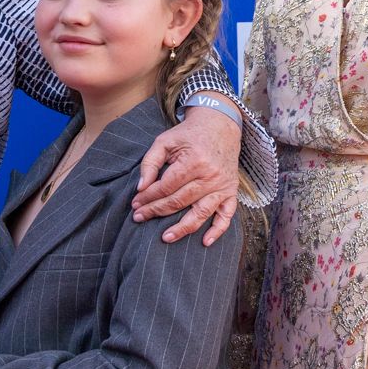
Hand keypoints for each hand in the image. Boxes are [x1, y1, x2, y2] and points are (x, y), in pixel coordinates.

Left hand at [131, 105, 241, 244]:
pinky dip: (218, 230)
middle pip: (179, 201)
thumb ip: (150, 163)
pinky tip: (205, 242)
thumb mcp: (165, 141)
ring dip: (182, 228)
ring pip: (200, 213)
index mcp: (194, 161)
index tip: (135, 203)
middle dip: (156, 211)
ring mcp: (222, 186)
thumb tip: (140, 187)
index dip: (148, 197)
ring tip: (165, 238)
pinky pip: (227, 215)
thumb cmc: (189, 134)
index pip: (166, 187)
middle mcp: (210, 176)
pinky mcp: (231, 191)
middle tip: (139, 218)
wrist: (220, 126)